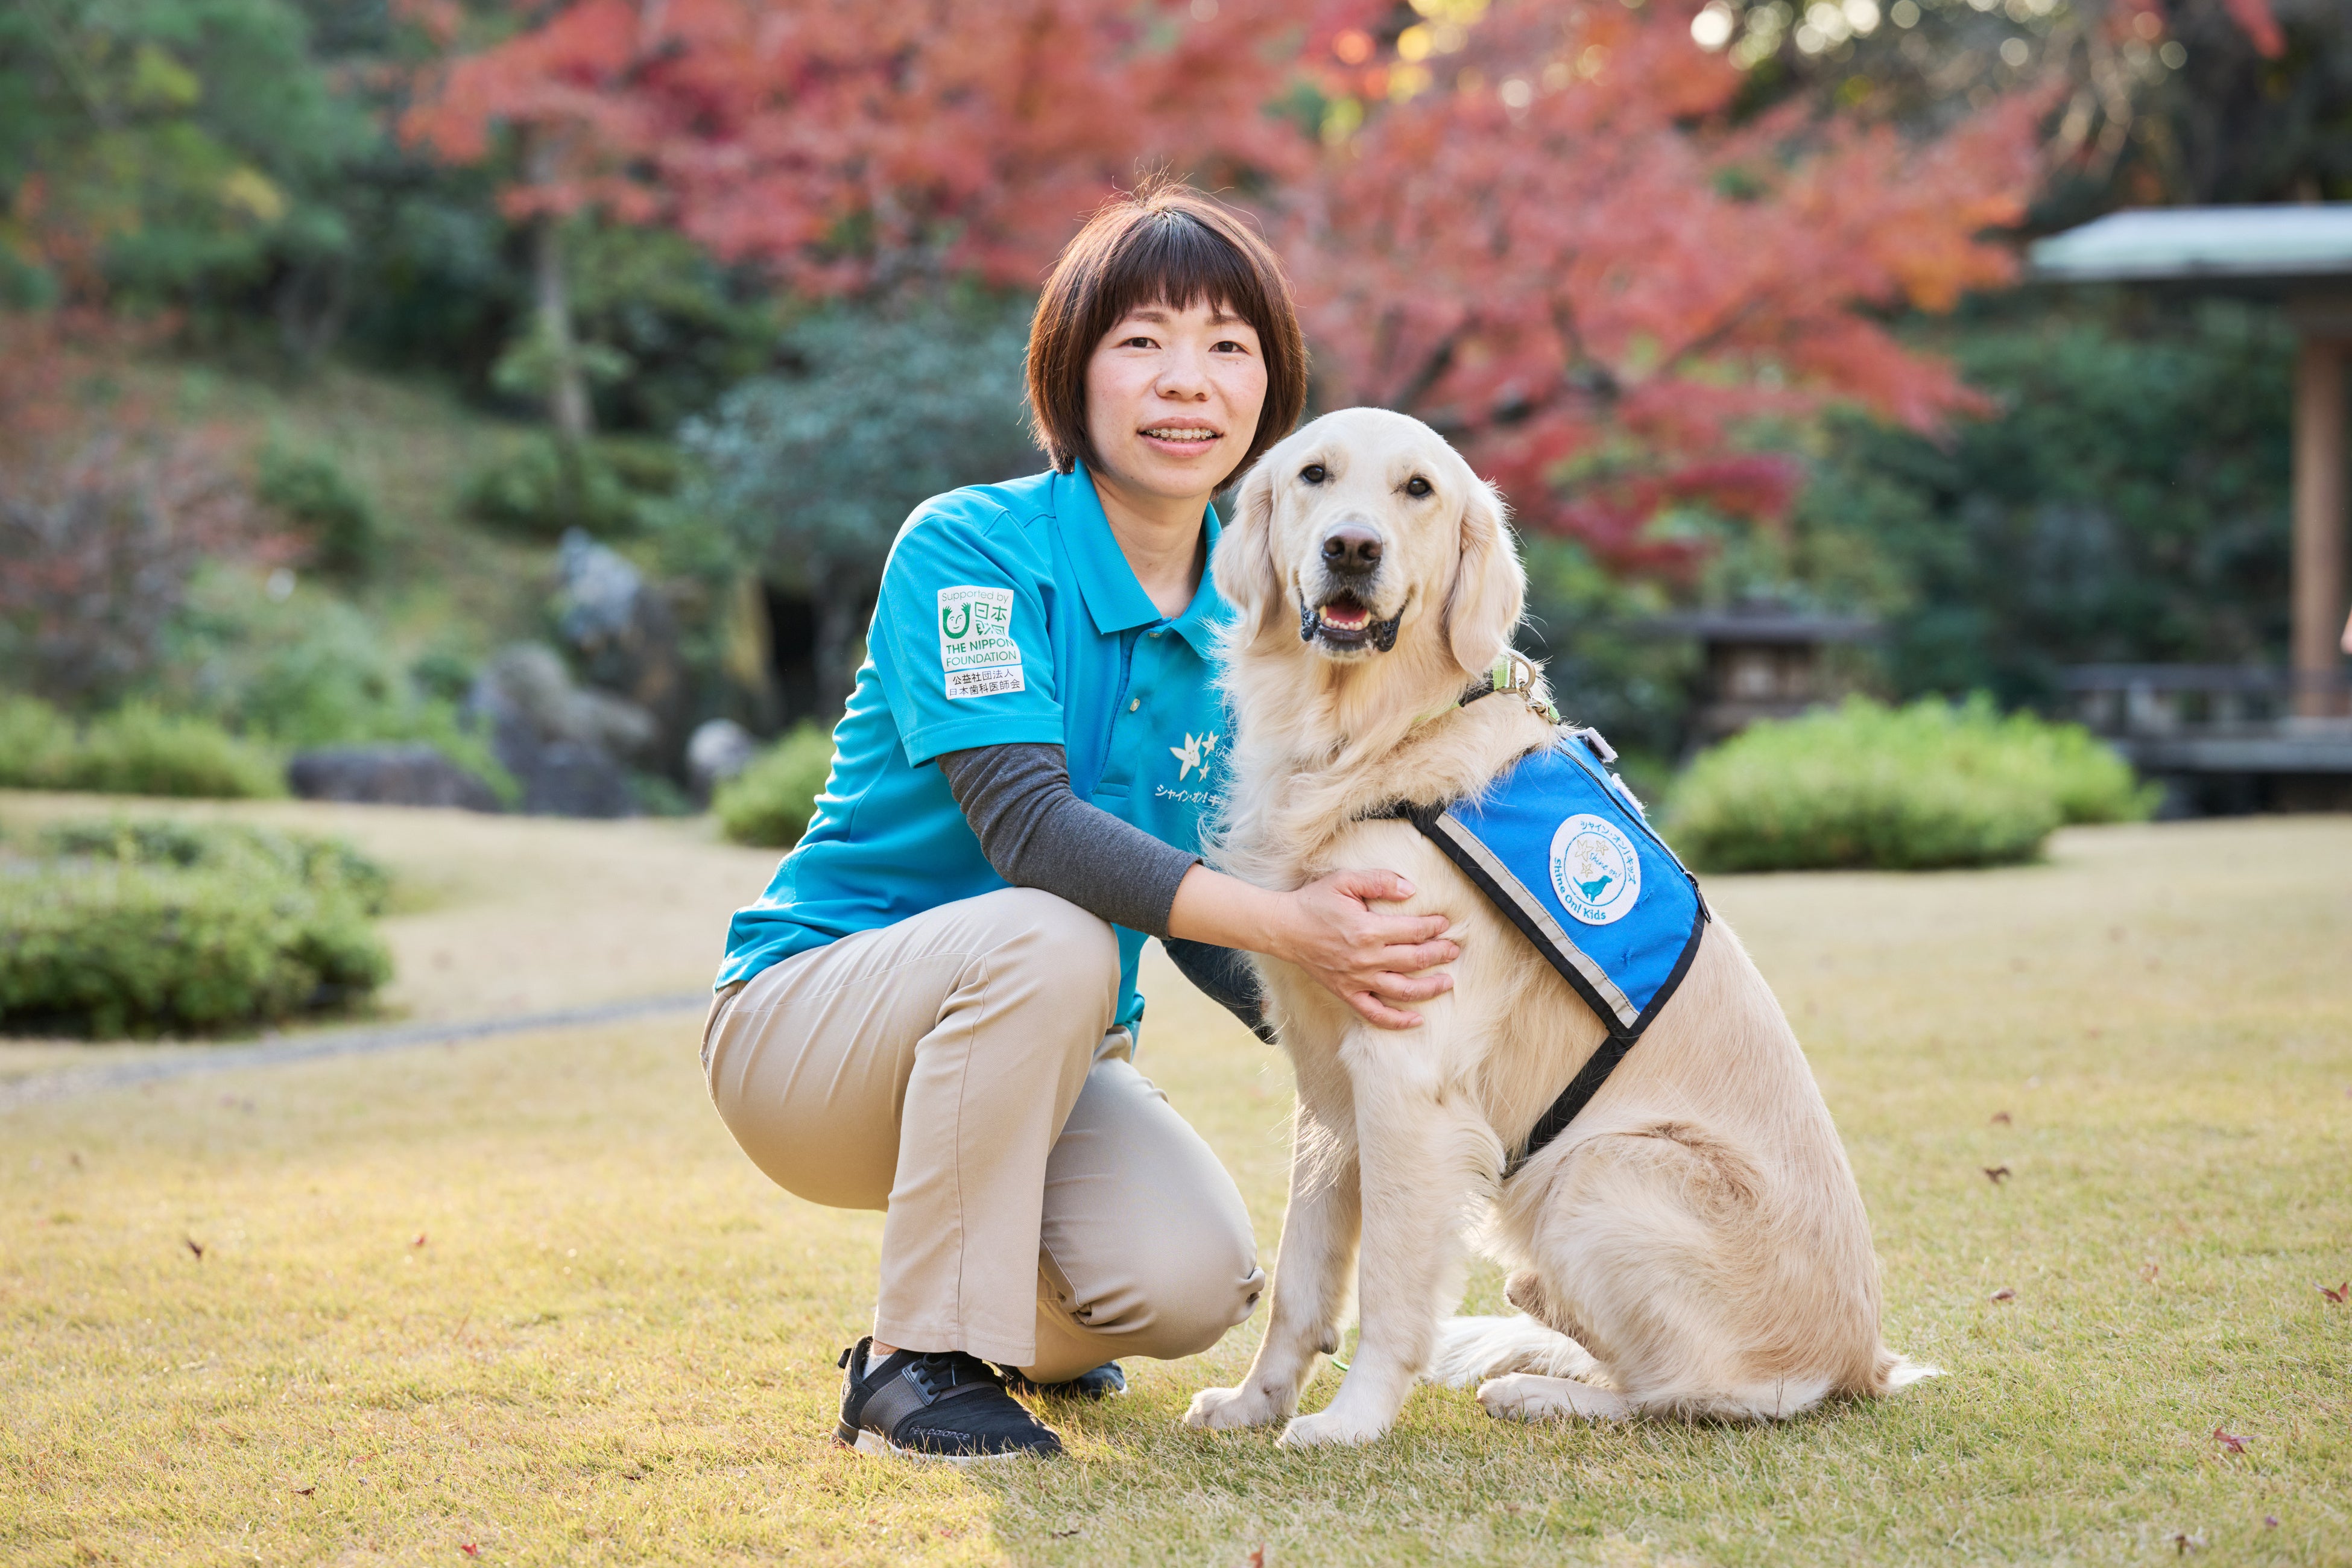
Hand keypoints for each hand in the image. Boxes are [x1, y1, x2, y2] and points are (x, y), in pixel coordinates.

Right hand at [1269, 869, 1458, 1029]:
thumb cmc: (1315, 902)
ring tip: (1448, 982)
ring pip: (1403, 990)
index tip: (1444, 924)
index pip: (1413, 931)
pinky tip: (1416, 1020)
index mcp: (1368, 929)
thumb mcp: (1345, 881)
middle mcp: (1366, 958)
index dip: (1433, 927)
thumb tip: (1411, 889)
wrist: (1284, 928)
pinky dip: (1397, 1020)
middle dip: (1439, 954)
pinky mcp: (1347, 993)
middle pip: (1415, 960)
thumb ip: (1379, 881)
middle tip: (1454, 950)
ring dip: (1430, 988)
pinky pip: (1375, 1013)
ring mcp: (1357, 979)